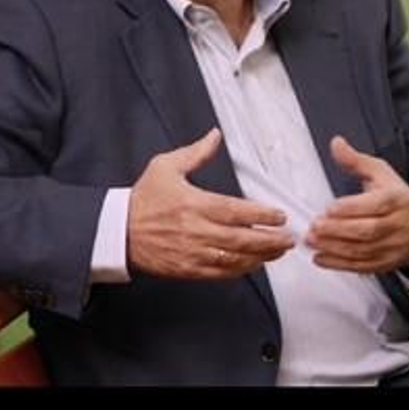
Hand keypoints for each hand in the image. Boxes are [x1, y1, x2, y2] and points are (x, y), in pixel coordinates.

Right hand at [127, 128, 293, 279]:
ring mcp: (193, 253)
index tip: (279, 216)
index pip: (236, 211)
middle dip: (270, 240)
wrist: (119, 231)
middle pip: (242, 239)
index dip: (261, 215)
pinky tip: (254, 264)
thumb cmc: (143, 199)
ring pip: (235, 259)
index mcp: (193, 204)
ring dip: (261, 257)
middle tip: (289, 238)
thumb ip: (195, 153)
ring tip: (278, 251)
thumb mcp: (165, 166)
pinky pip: (221, 274)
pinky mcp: (188, 269)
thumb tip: (215, 135)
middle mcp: (196, 230)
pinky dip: (241, 270)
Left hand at [306, 135, 408, 274]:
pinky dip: (340, 265)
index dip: (352, 208)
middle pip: (368, 230)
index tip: (329, 208)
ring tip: (312, 241)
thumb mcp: (381, 174)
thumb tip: (336, 143)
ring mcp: (393, 247)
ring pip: (363, 251)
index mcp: (396, 199)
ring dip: (334, 248)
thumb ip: (356, 161)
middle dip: (338, 230)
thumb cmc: (398, 198)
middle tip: (314, 227)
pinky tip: (320, 258)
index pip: (376, 205)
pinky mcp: (386, 263)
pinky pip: (362, 267)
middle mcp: (397, 224)